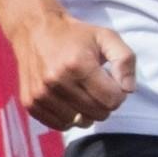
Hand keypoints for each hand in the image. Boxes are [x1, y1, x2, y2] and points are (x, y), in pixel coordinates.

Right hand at [8, 14, 138, 130]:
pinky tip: (69, 101)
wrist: (35, 31)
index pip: (112, 100)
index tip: (111, 82)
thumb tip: (128, 90)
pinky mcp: (30, 102)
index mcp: (78, 65)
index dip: (118, 93)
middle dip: (104, 103)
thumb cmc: (76, 36)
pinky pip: (59, 125)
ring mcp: (40, 94)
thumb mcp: (108, 37)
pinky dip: (69, 117)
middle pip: (97, 113)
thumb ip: (125, 60)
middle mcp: (56, 82)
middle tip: (97, 87)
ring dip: (87, 111)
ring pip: (79, 122)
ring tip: (82, 92)